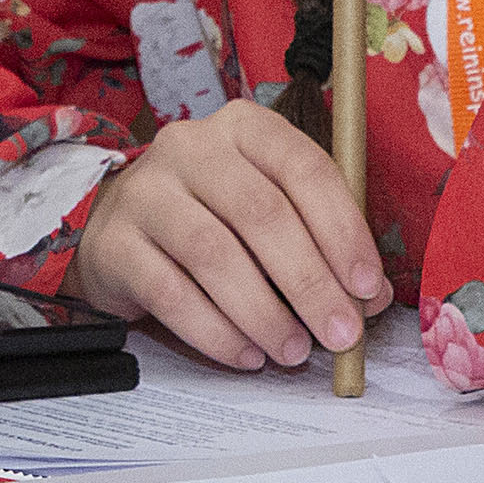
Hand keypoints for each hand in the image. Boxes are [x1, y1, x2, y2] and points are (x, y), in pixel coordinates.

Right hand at [64, 100, 389, 369]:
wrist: (121, 228)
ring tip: (293, 351)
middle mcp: (190, 147)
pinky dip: (216, 332)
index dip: (342, 229)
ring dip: (264, 313)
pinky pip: (170, 292)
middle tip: (340, 334)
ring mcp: (145, 191)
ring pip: (214, 254)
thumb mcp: (269, 209)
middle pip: (260, 212)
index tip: (366, 286)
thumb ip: (320, 241)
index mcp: (243, 127)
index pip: (303, 167)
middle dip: (309, 282)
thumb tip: (369, 296)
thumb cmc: (214, 217)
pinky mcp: (114, 241)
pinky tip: (246, 354)